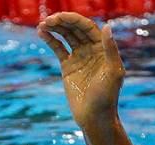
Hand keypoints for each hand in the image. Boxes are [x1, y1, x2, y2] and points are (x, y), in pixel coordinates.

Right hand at [37, 12, 124, 128]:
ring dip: (55, 28)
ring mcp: (79, 57)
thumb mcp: (112, 73)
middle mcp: (91, 50)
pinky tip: (41, 32)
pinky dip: (50, 40)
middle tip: (49, 20)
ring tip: (42, 24)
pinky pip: (58, 48)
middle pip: (76, 29)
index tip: (61, 17)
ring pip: (66, 36)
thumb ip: (110, 50)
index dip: (75, 20)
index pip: (88, 28)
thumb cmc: (107, 97)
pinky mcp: (68, 66)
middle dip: (62, 22)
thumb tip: (107, 26)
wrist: (94, 117)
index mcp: (103, 49)